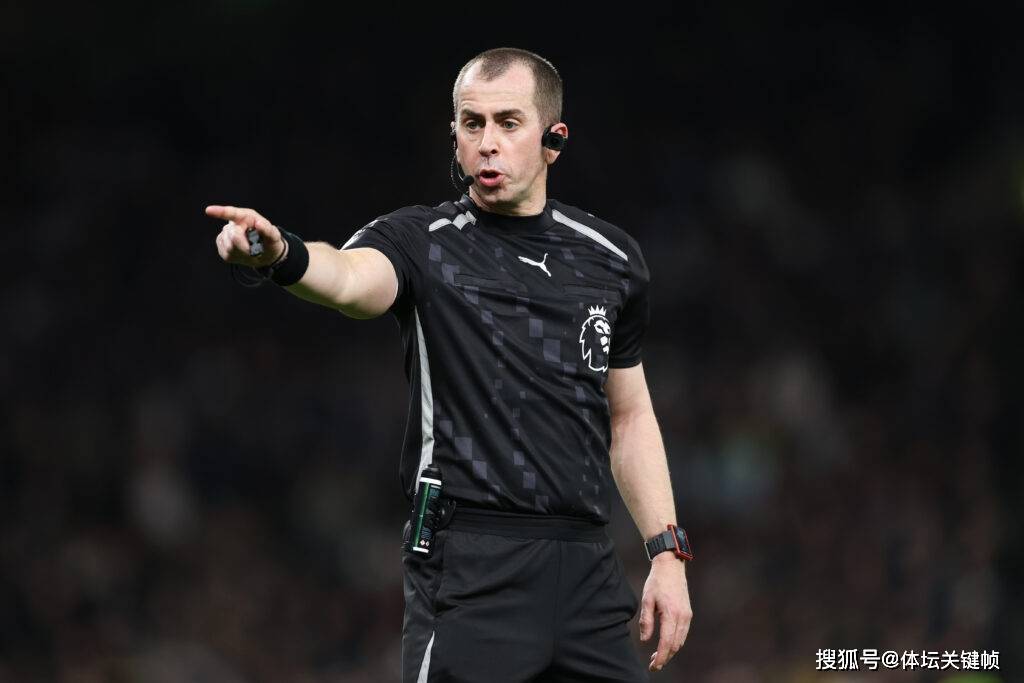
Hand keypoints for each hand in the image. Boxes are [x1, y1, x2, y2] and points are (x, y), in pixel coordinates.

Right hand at [207, 204, 285, 267]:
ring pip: (228, 246)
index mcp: (246, 217)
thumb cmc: (270, 241)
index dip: (219, 212)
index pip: (231, 213)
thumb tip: (259, 223)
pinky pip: (225, 253)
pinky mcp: (222, 246)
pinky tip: (241, 253)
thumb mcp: (274, 236)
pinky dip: (235, 256)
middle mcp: (234, 223)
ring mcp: (226, 235)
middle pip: (232, 235)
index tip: (209, 210)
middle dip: (244, 245)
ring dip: (241, 252)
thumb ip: (268, 230)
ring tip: (249, 250)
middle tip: (255, 248)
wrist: (265, 254)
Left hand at [639, 553, 691, 671]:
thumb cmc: (657, 582)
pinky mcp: (688, 613)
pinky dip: (675, 643)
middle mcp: (682, 617)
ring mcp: (687, 615)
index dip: (660, 657)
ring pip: (680, 641)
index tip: (654, 666)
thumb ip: (646, 621)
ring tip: (657, 657)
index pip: (666, 642)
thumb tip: (645, 640)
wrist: (671, 566)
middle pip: (675, 645)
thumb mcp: (647, 600)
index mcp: (671, 613)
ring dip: (670, 651)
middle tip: (653, 665)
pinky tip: (666, 644)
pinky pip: (683, 633)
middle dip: (665, 657)